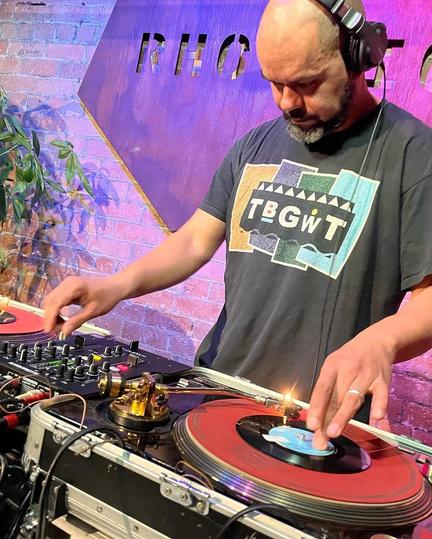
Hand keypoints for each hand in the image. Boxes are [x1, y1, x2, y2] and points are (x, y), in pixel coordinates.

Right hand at [43, 275, 123, 335]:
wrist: (115, 286)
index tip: (48, 331)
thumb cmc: (107, 297)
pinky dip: (56, 309)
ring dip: (52, 313)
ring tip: (60, 326)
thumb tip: (64, 332)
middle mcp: (68, 283)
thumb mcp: (93, 312)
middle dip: (50, 317)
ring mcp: (67, 283)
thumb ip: (77, 321)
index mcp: (74, 287)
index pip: (56, 303)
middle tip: (55, 331)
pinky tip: (62, 318)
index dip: (50, 318)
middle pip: (50, 301)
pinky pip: (57, 298)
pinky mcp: (68, 286)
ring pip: (51, 300)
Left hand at [306, 334, 394, 449]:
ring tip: (334, 432)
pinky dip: (379, 404)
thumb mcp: (334, 367)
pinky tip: (376, 416)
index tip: (311, 424)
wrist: (376, 342)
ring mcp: (366, 375)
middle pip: (336, 397)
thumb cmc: (350, 359)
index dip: (316, 407)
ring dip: (343, 416)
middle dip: (327, 419)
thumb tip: (318, 417)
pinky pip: (381, 394)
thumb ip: (328, 391)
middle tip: (320, 438)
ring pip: (353, 397)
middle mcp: (348, 370)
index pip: (322, 389)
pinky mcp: (382, 380)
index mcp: (332, 366)